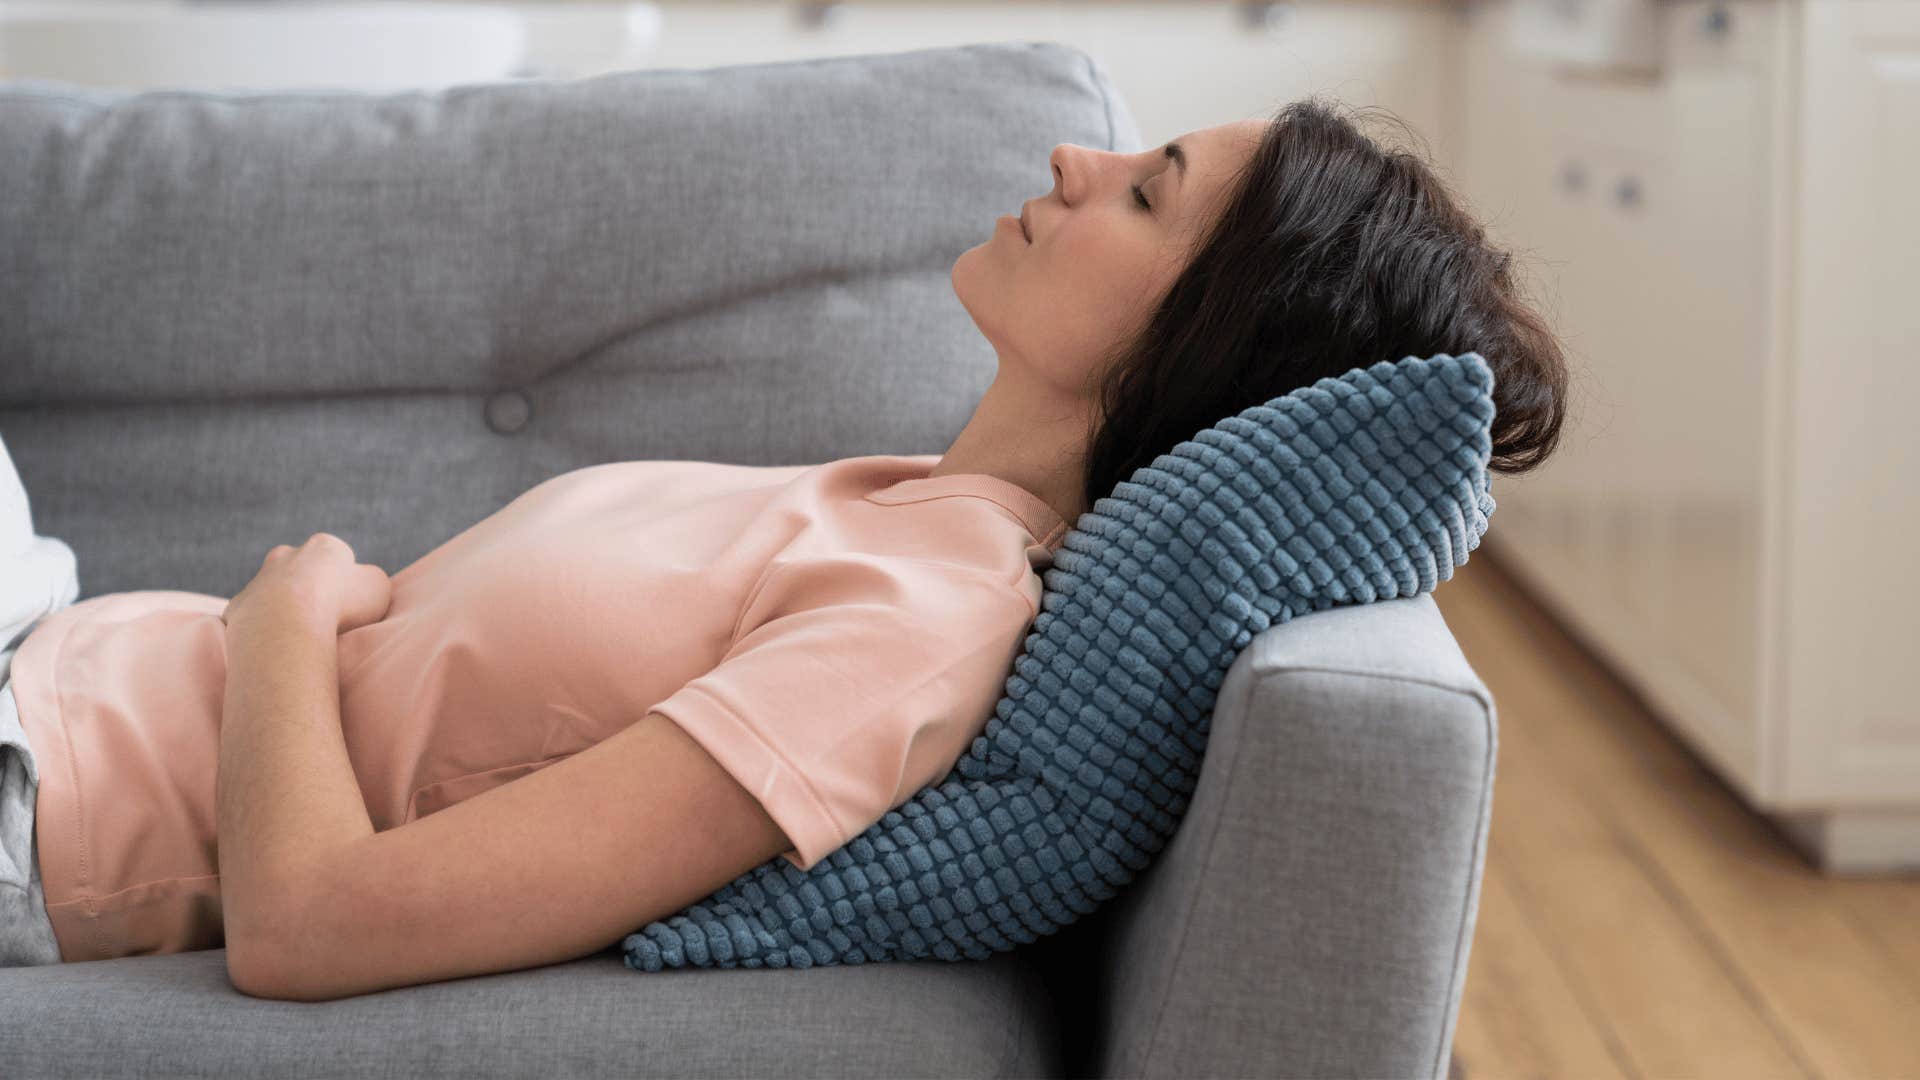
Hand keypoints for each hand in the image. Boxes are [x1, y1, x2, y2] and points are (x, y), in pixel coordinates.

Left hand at [222, 532, 392, 636]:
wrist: (288, 624)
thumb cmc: (341, 604)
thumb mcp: (378, 587)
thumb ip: (370, 580)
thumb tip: (362, 585)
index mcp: (322, 547)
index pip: (336, 557)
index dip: (345, 580)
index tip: (350, 603)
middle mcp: (285, 556)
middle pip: (298, 569)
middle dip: (308, 589)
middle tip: (323, 618)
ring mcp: (258, 581)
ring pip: (273, 593)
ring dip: (284, 610)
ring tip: (300, 638)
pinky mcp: (238, 607)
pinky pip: (252, 618)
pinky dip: (263, 630)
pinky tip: (276, 646)